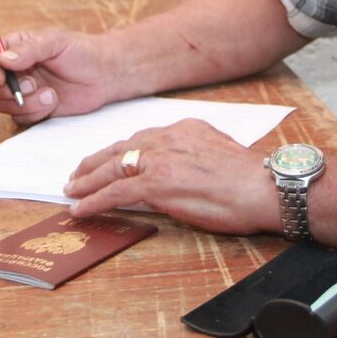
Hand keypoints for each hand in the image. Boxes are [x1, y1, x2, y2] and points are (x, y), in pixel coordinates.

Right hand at [0, 26, 117, 124]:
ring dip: (25, 103)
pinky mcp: (31, 108)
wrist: (104, 75)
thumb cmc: (83, 52)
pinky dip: (35, 112)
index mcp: (15, 47)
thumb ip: (30, 49)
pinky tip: (54, 101)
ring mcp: (21, 90)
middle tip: (32, 85)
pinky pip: (19, 117)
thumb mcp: (57, 42)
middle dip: (6, 90)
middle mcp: (13, 69)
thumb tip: (3, 59)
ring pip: (1, 104)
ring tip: (51, 93)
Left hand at [64, 120, 279, 235]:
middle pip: (121, 149)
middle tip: (77, 173)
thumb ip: (192, 156)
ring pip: (112, 168)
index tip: (108, 158)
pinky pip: (115, 192)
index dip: (120, 150)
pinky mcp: (157, 184)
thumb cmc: (251, 178)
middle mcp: (169, 138)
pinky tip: (80, 208)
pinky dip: (94, 201)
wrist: (264, 187)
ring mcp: (161, 160)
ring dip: (88, 181)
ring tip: (71, 190)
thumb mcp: (217, 153)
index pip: (142, 138)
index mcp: (185, 129)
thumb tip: (177, 173)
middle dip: (95, 162)